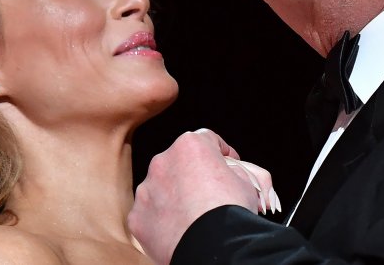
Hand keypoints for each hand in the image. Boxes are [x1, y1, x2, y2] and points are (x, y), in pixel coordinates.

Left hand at [128, 128, 279, 264]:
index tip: (227, 164)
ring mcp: (146, 190)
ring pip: (160, 189)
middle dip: (192, 175)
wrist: (213, 245)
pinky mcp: (137, 217)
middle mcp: (162, 161)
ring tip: (193, 218)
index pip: (206, 139)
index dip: (220, 152)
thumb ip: (228, 168)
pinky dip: (161, 221)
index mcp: (189, 145)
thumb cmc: (233, 210)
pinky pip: (150, 215)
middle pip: (179, 164)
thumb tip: (222, 172)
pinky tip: (178, 232)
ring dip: (173, 198)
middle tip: (208, 195)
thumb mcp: (245, 180)